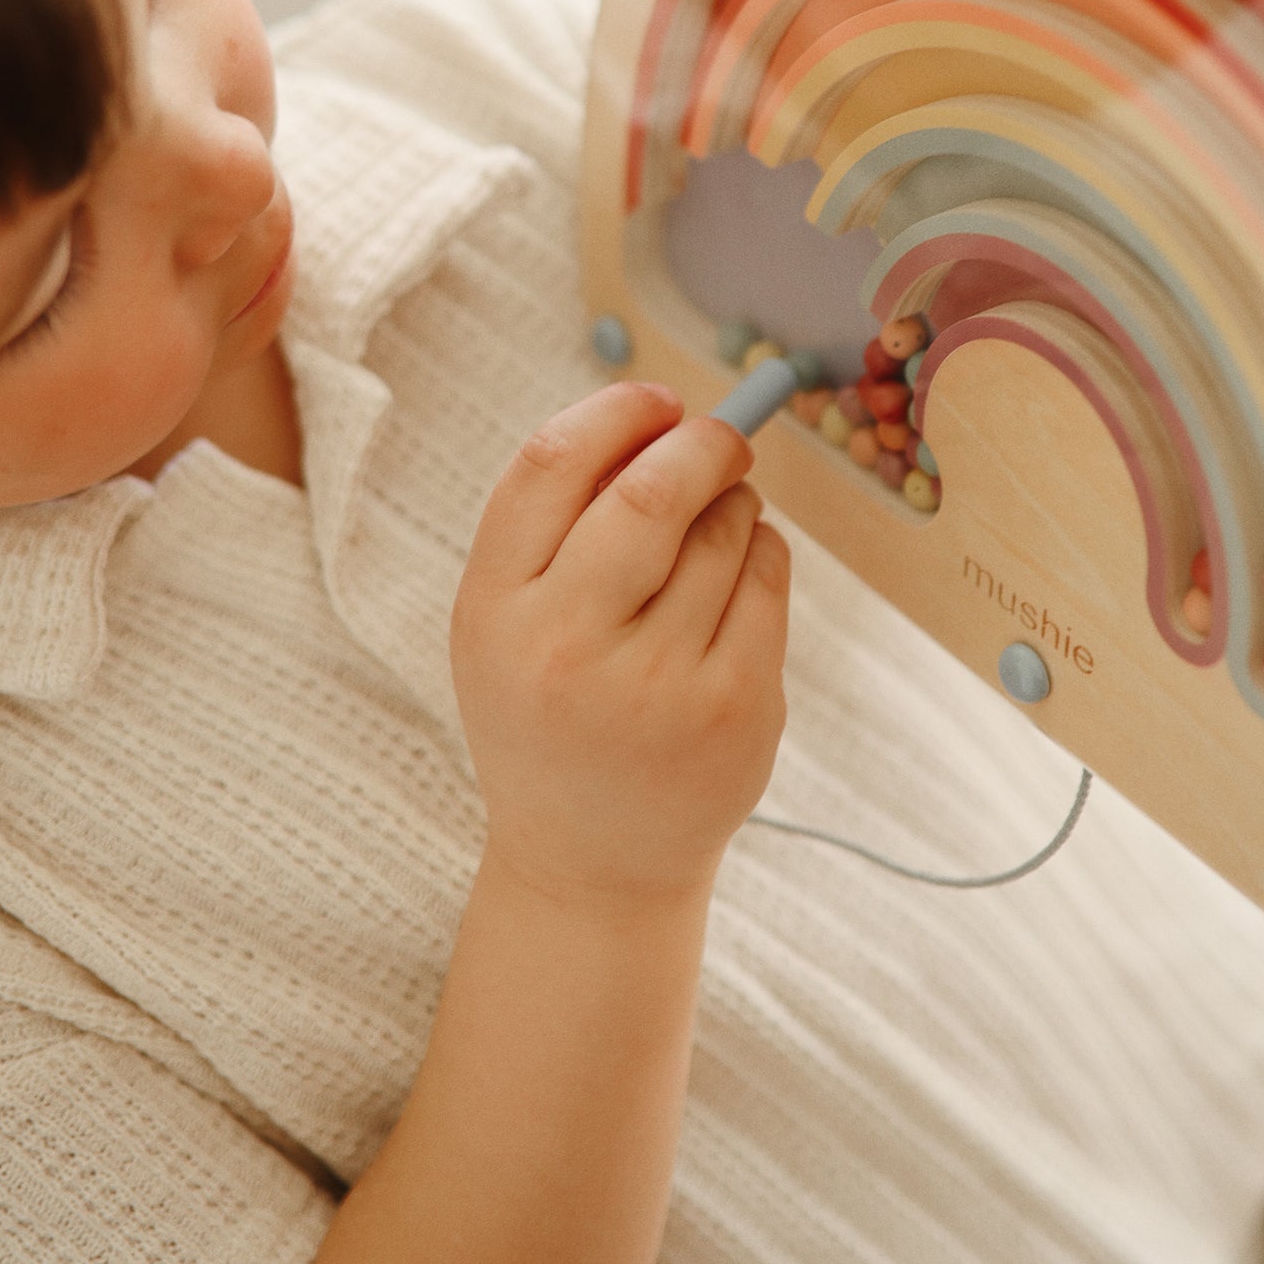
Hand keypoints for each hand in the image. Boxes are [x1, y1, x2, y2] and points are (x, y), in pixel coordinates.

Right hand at [450, 381, 790, 904]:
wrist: (592, 861)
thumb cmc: (551, 711)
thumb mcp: (507, 623)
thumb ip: (555, 523)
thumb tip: (658, 414)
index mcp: (494, 611)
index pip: (549, 465)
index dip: (613, 413)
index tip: (654, 401)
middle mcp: (569, 647)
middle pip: (652, 491)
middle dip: (701, 442)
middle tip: (719, 435)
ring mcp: (659, 684)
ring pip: (723, 529)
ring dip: (732, 504)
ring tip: (713, 531)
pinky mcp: (734, 707)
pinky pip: (768, 577)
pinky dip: (762, 553)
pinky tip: (736, 578)